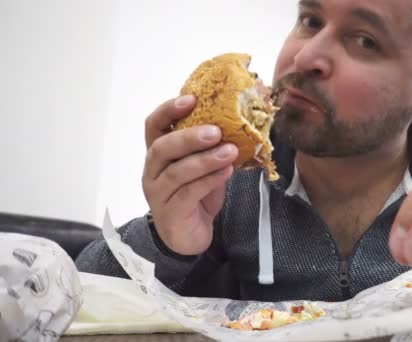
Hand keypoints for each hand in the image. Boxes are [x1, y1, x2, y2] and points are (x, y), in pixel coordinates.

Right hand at [142, 96, 237, 255]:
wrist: (189, 237)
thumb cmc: (196, 196)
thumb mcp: (203, 167)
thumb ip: (210, 148)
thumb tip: (239, 125)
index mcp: (158, 154)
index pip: (154, 125)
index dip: (169, 110)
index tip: (192, 99)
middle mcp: (153, 171)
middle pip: (162, 147)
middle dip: (189, 137)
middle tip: (216, 131)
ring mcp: (158, 192)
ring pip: (176, 172)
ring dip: (205, 159)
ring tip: (230, 151)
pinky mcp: (171, 212)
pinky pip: (188, 193)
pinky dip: (209, 180)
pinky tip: (226, 172)